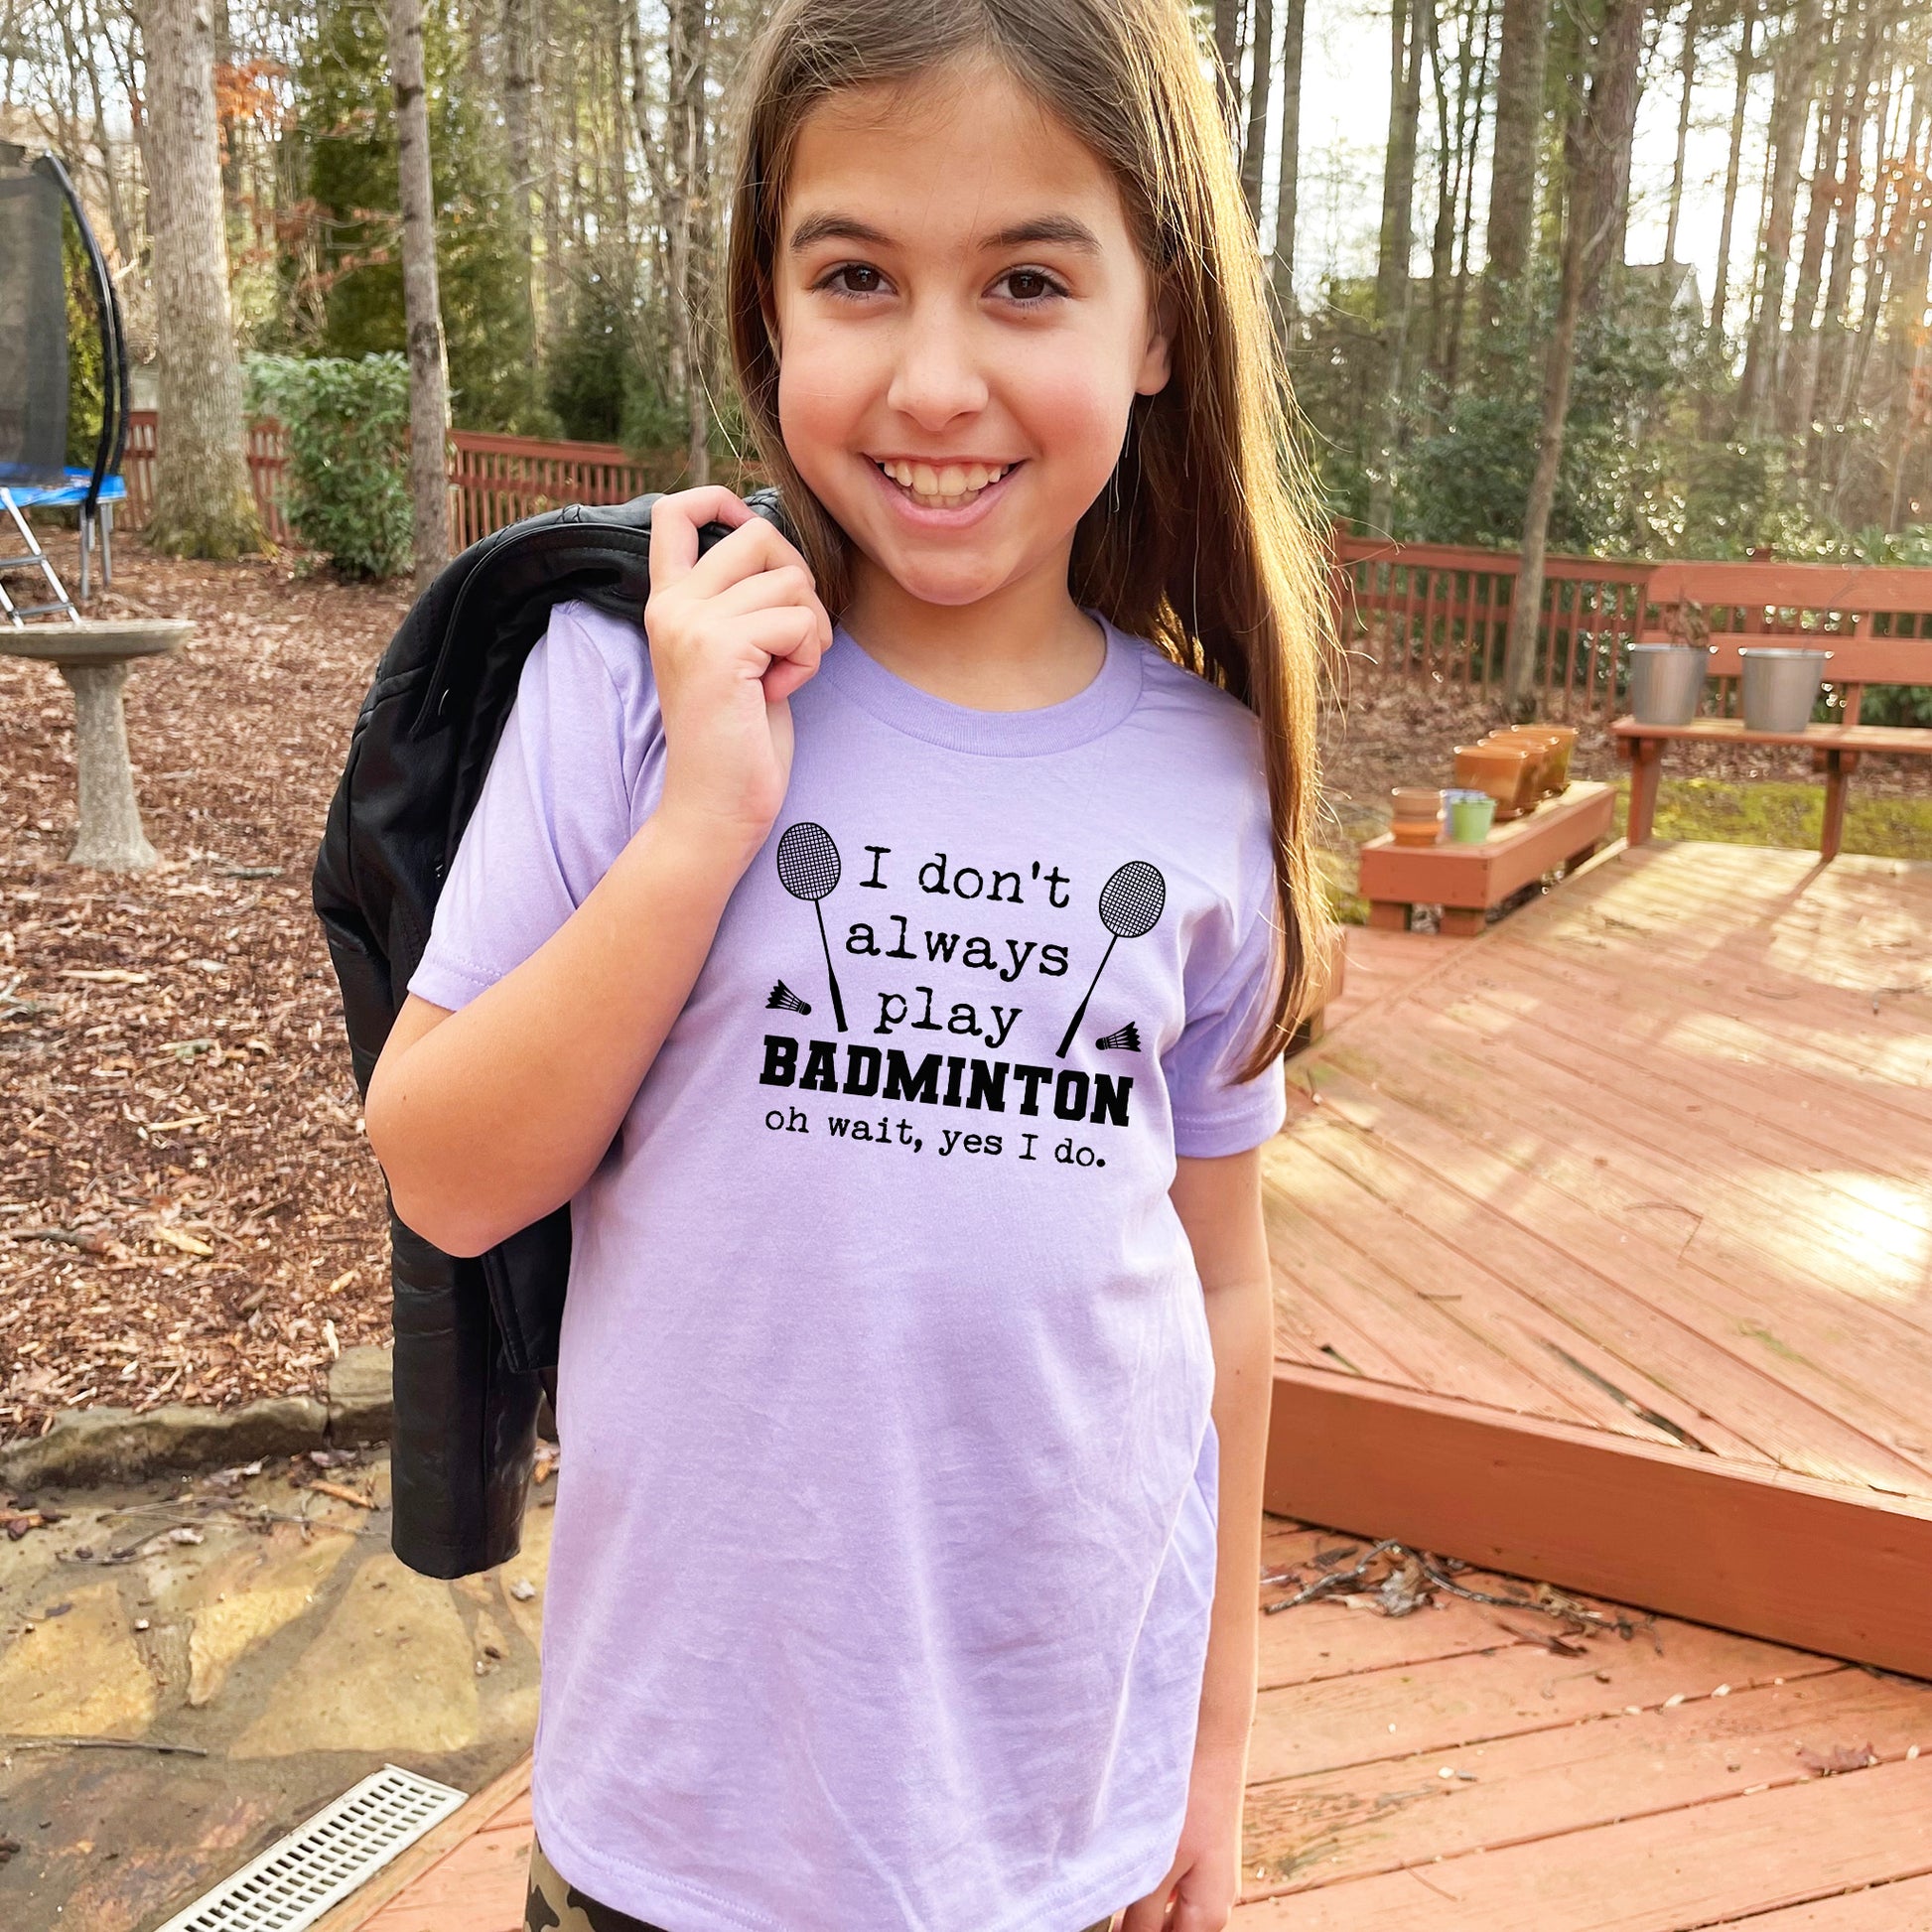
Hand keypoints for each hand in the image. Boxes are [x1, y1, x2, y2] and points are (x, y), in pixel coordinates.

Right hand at [645, 486, 832, 854]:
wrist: (715, 808)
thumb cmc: (740, 738)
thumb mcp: (739, 655)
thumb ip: (746, 603)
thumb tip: (784, 548)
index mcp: (669, 602)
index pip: (675, 513)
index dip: (720, 499)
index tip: (748, 524)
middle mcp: (671, 604)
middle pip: (761, 536)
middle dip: (800, 583)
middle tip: (791, 641)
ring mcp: (690, 623)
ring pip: (790, 581)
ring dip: (808, 632)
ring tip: (779, 677)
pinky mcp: (719, 648)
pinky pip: (799, 623)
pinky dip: (806, 660)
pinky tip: (777, 693)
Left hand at [1119, 1745, 1243, 1931]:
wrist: (1213, 1743)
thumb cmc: (1189, 1805)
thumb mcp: (1158, 1868)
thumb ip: (1142, 1919)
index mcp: (1208, 1920)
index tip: (1107, 1922)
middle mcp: (1216, 1907)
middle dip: (1136, 1923)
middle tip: (1103, 1898)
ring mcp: (1210, 1881)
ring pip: (1168, 1912)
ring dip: (1140, 1905)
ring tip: (1111, 1882)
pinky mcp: (1202, 1858)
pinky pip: (1171, 1887)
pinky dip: (1149, 1883)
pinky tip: (1128, 1859)